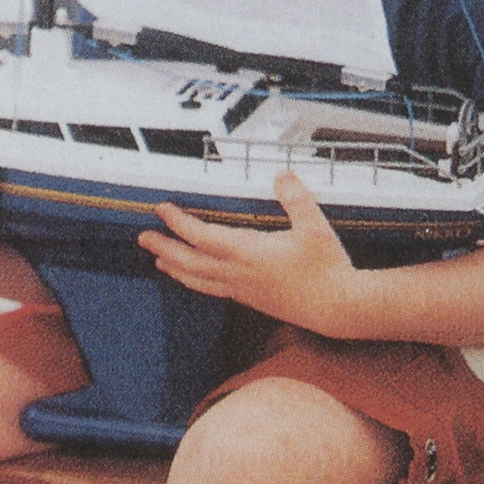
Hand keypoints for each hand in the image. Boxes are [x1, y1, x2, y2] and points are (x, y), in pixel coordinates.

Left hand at [137, 169, 374, 336]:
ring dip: (177, 269)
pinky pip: (215, 290)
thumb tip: (281, 175)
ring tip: (160, 262)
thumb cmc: (328, 269)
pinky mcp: (254, 300)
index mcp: (249, 254)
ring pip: (200, 281)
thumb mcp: (315, 227)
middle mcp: (240, 274)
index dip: (179, 223)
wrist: (339, 309)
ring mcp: (245, 290)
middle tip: (143, 238)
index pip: (203, 237)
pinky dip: (198, 282)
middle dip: (165, 248)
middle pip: (191, 263)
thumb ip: (297, 198)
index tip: (162, 210)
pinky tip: (199, 279)